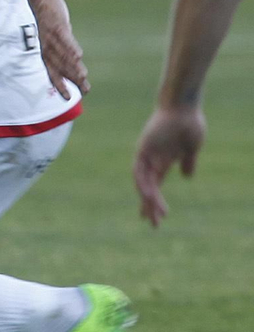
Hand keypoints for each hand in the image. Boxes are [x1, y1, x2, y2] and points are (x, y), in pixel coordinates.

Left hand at [28, 0, 89, 99]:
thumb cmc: (48, 19)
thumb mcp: (51, 36)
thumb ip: (61, 49)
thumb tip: (74, 62)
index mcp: (44, 50)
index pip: (52, 71)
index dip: (59, 84)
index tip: (68, 98)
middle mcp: (47, 46)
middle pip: (60, 66)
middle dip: (71, 80)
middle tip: (84, 91)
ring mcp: (52, 36)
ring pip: (63, 55)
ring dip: (73, 67)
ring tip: (83, 78)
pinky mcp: (58, 25)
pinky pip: (65, 38)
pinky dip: (71, 47)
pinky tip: (79, 56)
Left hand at [132, 104, 205, 227]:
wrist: (183, 106)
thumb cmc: (188, 124)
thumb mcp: (191, 148)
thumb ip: (187, 162)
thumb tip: (186, 177)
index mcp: (163, 162)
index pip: (156, 186)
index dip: (156, 202)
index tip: (159, 218)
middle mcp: (152, 160)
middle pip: (148, 188)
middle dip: (150, 206)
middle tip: (152, 225)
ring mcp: (146, 154)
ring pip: (143, 182)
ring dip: (148, 199)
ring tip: (153, 215)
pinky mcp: (144, 148)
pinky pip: (141, 169)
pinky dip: (143, 182)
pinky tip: (147, 195)